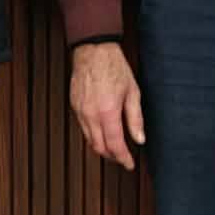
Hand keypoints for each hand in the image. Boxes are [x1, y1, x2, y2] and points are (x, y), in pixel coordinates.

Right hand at [70, 43, 146, 170]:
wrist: (93, 51)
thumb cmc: (114, 67)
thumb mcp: (133, 92)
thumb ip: (135, 119)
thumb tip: (139, 138)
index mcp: (108, 112)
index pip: (115, 145)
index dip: (123, 158)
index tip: (129, 164)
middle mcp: (91, 114)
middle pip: (100, 147)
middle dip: (112, 156)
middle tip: (123, 158)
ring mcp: (80, 111)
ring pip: (90, 140)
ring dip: (102, 147)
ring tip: (114, 147)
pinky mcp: (74, 107)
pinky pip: (83, 128)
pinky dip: (93, 135)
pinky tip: (103, 132)